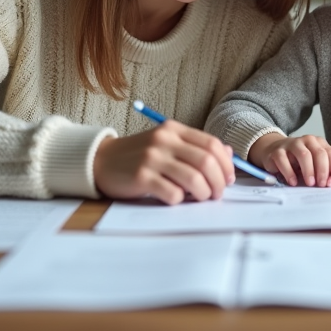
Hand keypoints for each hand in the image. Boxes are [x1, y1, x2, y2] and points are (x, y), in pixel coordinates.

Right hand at [93, 120, 235, 204]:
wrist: (101, 161)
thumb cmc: (139, 156)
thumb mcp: (167, 144)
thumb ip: (195, 147)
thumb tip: (229, 154)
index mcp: (173, 129)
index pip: (212, 144)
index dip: (226, 164)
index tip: (229, 178)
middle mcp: (164, 140)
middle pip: (206, 161)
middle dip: (219, 182)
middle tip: (218, 194)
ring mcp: (152, 158)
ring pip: (193, 179)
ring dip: (204, 194)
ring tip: (202, 199)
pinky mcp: (141, 177)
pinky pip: (172, 194)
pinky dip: (180, 201)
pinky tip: (177, 200)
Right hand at [249, 133, 330, 187]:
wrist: (275, 151)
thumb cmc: (299, 160)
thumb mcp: (317, 161)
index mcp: (319, 143)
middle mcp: (307, 140)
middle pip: (320, 153)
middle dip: (323, 170)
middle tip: (323, 185)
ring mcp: (292, 144)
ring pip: (304, 155)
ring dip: (309, 171)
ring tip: (310, 184)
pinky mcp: (278, 151)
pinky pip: (285, 161)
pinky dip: (290, 173)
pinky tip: (293, 182)